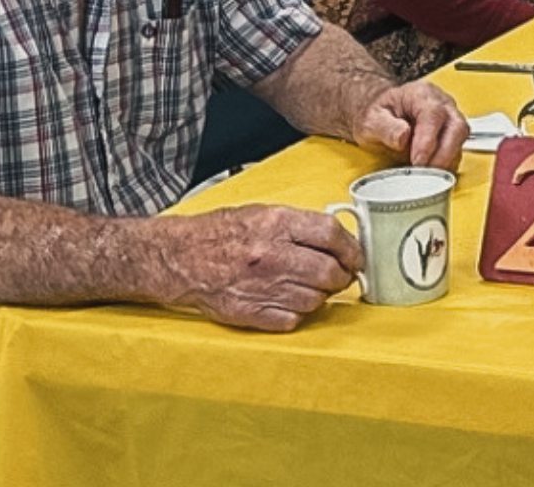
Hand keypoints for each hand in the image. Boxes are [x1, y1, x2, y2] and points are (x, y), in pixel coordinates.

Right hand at [168, 205, 362, 331]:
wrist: (178, 258)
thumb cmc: (218, 235)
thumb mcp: (261, 213)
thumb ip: (300, 225)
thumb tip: (338, 239)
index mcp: (276, 224)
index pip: (332, 235)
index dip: (352, 248)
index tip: (356, 256)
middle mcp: (271, 255)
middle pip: (331, 272)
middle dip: (341, 276)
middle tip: (338, 275)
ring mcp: (262, 286)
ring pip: (316, 300)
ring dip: (319, 295)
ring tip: (307, 285)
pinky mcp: (252, 313)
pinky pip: (294, 319)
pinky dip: (297, 312)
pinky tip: (288, 300)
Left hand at [352, 81, 466, 169]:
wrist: (382, 114)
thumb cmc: (379, 114)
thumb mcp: (372, 119)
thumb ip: (386, 128)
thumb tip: (403, 137)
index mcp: (421, 95)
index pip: (433, 114)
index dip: (428, 140)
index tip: (417, 160)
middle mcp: (441, 104)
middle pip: (457, 127)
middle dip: (443, 154)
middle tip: (424, 171)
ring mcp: (449, 119)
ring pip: (460, 140)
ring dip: (446, 160)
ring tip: (425, 174)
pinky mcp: (451, 136)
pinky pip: (457, 150)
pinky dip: (447, 164)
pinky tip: (431, 172)